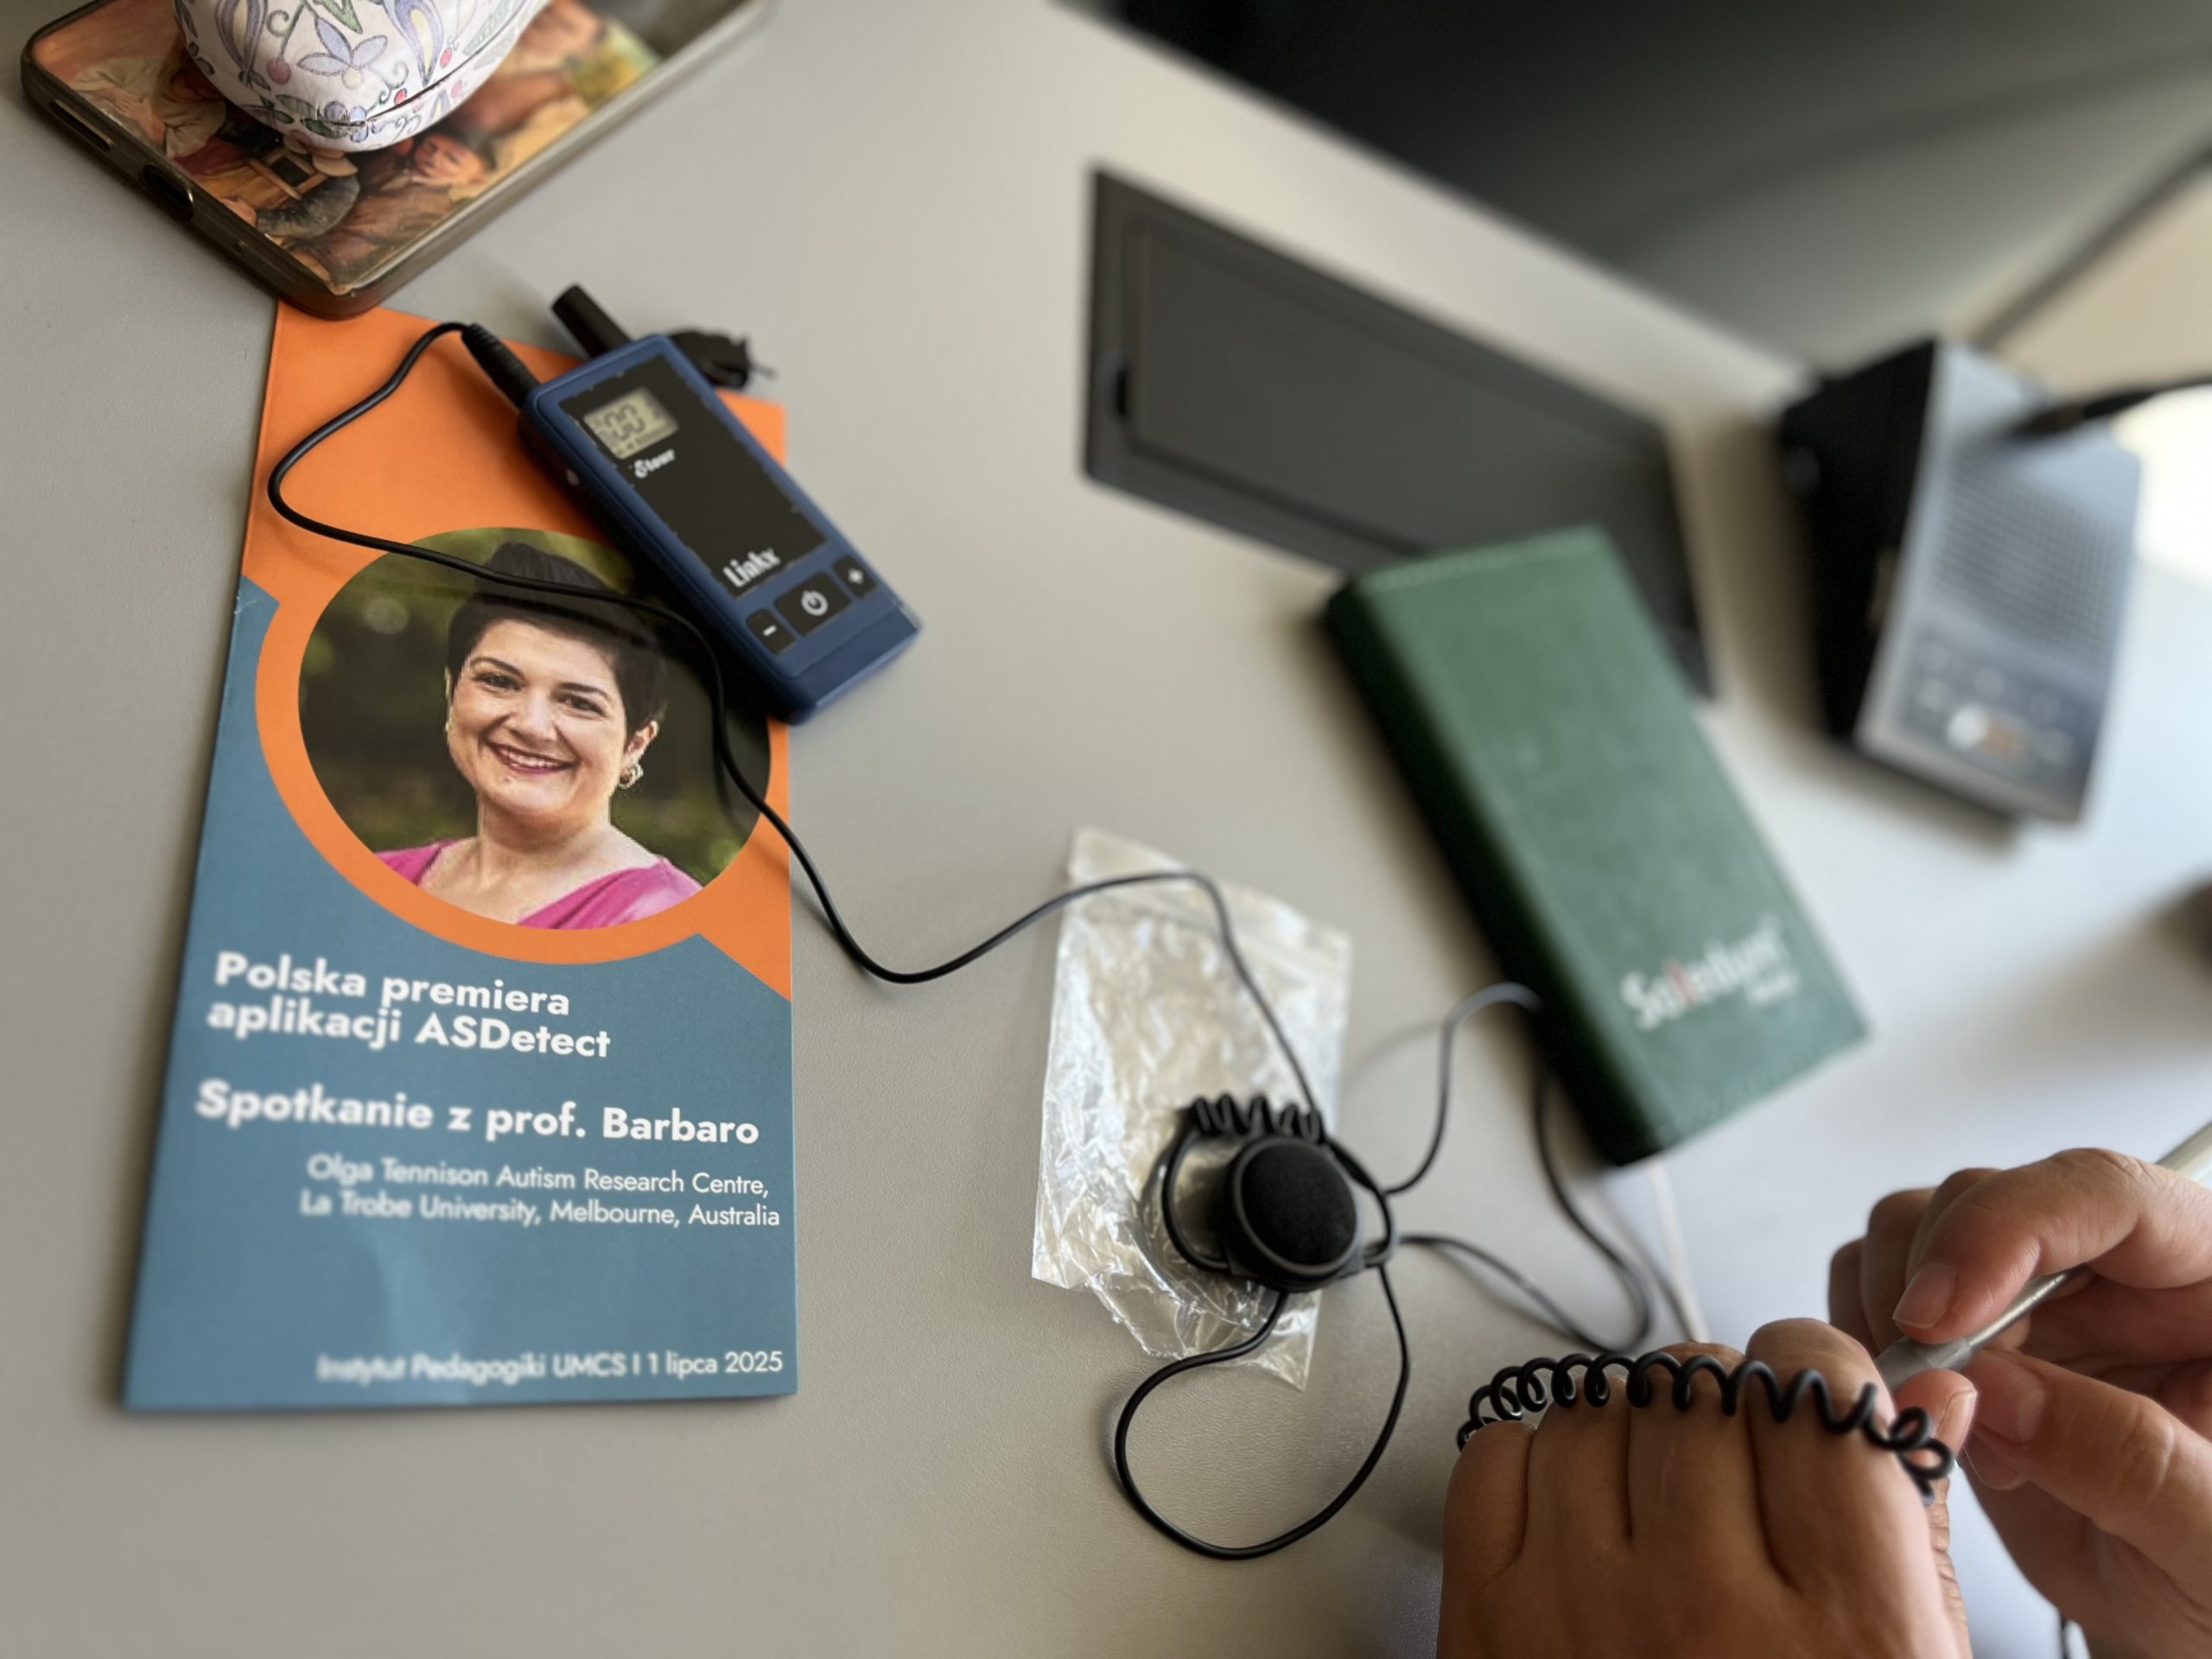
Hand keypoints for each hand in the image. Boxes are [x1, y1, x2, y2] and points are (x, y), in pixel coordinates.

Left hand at [1439, 1320, 1971, 1657]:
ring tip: (1658, 1491)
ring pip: (1592, 1408)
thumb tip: (1929, 1398)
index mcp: (1846, 1633)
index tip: (1813, 1391)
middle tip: (1735, 1446)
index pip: (1816, 1394)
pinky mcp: (1486, 1627)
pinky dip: (1533, 1462)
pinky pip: (1493, 1459)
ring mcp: (1581, 1613)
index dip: (1815, 1371)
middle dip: (1722, 1395)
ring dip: (1627, 1425)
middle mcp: (1708, 1612)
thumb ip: (1918, 1535)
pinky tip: (1578, 1516)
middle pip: (1700, 1388)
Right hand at [1830, 1150, 2211, 1657]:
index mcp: (2211, 1283)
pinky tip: (1920, 1417)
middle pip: (1986, 1197)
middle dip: (1938, 1294)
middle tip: (1945, 1403)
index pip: (2102, 1192)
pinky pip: (1873, 1283)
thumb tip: (2002, 1392)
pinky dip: (1864, 1343)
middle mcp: (2118, 1269)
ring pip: (1912, 1229)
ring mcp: (2037, 1296)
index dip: (2007, 1230)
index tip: (1939, 1316)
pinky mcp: (1969, 1330)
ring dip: (1894, 1322)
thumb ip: (2136, 1463)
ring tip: (1954, 1430)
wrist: (2180, 1617)